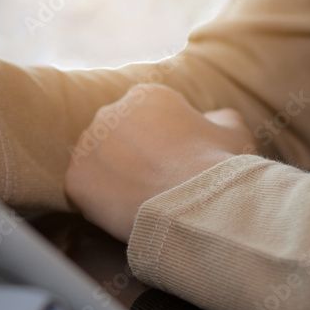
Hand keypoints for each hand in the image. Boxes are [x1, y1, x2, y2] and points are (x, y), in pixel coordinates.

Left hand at [65, 84, 255, 241]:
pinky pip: (83, 191)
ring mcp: (87, 145)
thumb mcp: (235, 131)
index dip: (163, 144)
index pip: (147, 118)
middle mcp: (109, 112)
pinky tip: (124, 213)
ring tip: (141, 201)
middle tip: (156, 184)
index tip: (176, 164)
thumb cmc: (220, 167)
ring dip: (113, 179)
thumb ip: (220, 118)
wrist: (197, 205)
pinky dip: (99, 204)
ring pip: (98, 164)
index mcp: (145, 96)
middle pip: (117, 138)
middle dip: (132, 158)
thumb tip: (213, 119)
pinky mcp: (74, 179)